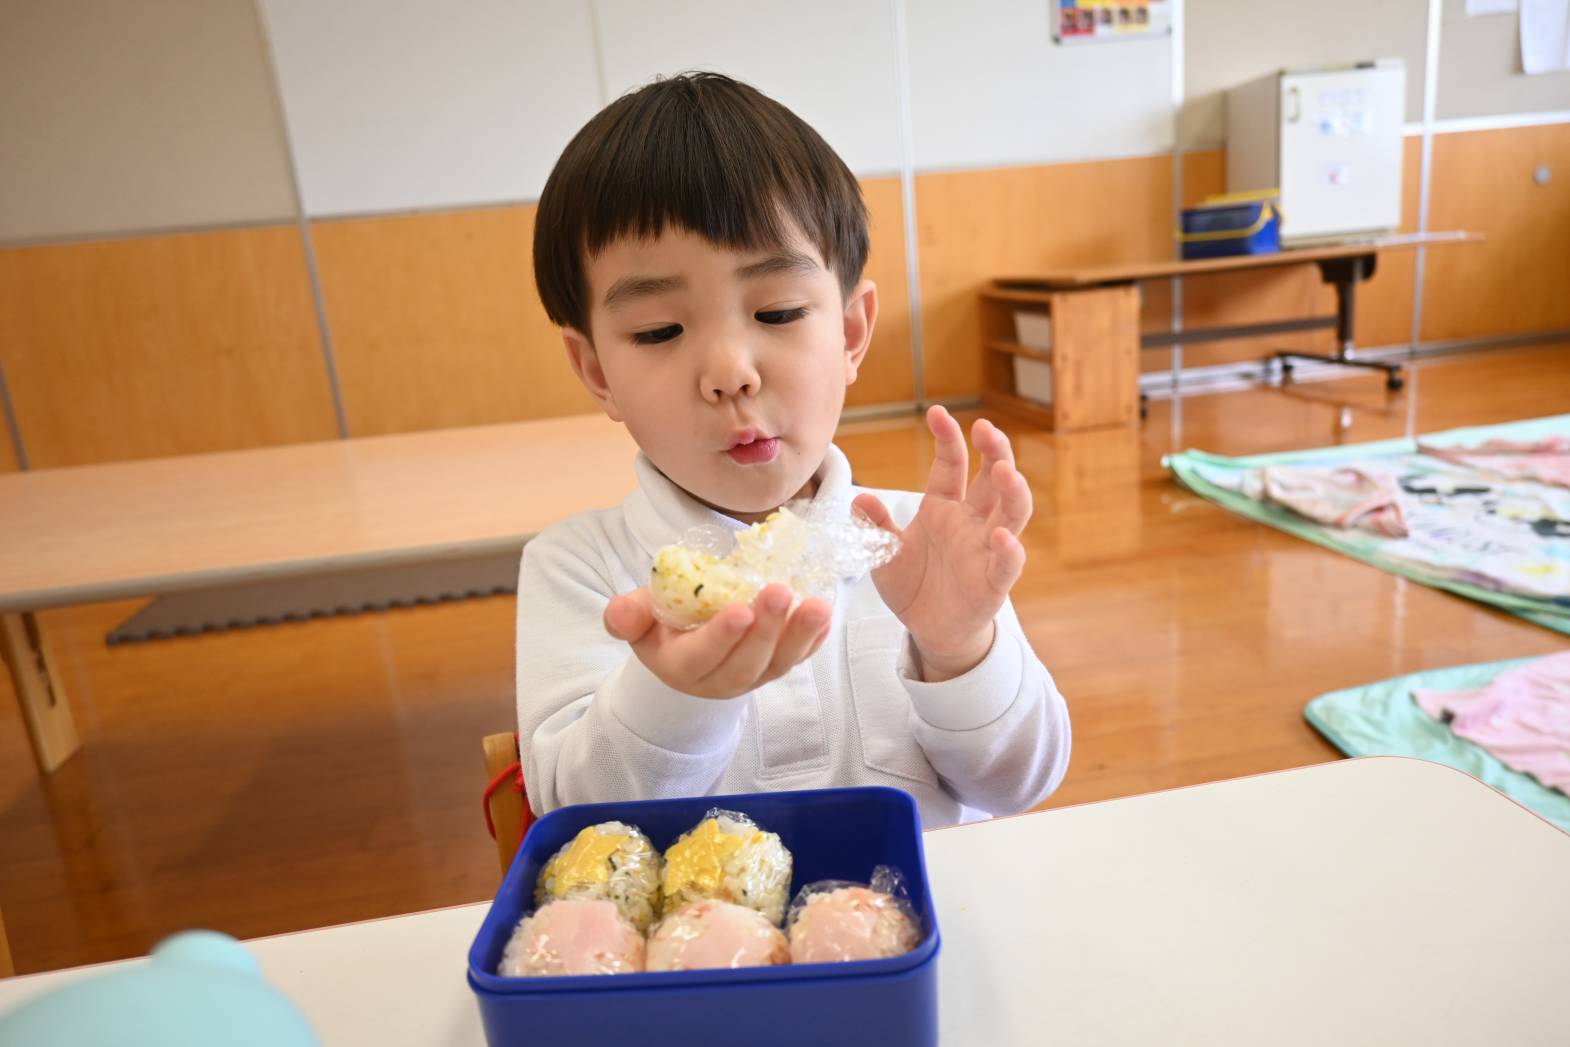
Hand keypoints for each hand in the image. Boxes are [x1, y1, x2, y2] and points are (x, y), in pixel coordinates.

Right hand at [603, 584, 832, 699]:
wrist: (689, 650)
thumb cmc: (664, 626)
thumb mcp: (639, 619)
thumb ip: (628, 616)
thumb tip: (618, 613)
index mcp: (682, 666)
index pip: (703, 655)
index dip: (722, 635)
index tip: (741, 609)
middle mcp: (721, 679)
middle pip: (747, 660)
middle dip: (767, 628)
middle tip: (780, 591)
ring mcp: (754, 676)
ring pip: (779, 663)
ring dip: (801, 634)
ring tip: (818, 604)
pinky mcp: (777, 666)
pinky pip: (800, 657)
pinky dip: (816, 639)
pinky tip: (827, 617)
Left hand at [854, 407, 1031, 681]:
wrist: (929, 630)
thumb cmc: (913, 585)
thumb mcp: (884, 554)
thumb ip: (875, 528)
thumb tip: (857, 498)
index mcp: (944, 507)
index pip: (952, 464)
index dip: (948, 437)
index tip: (937, 412)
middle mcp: (972, 522)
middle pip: (993, 479)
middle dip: (994, 451)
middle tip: (987, 429)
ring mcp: (987, 550)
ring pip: (1011, 513)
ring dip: (1012, 491)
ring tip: (1005, 471)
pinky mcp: (994, 582)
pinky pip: (1007, 563)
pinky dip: (1008, 550)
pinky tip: (1002, 536)